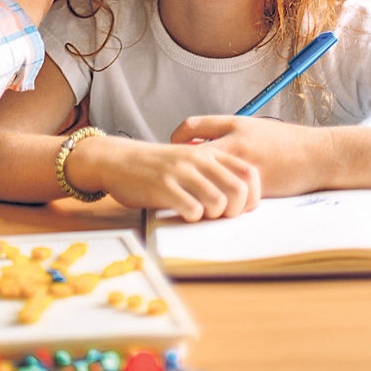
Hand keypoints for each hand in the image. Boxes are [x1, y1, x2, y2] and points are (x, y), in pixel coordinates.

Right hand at [71, 137, 260, 221]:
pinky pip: (192, 209)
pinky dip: (193, 217)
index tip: (240, 208)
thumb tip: (239, 199)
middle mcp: (198, 159)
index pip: (249, 173)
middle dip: (235, 210)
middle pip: (238, 190)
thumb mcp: (189, 160)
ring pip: (218, 201)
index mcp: (209, 153)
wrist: (118, 160)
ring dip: (214, 216)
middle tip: (220, 215)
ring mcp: (181, 172)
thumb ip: (212, 172)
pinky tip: (183, 213)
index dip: (252, 197)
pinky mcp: (163, 187)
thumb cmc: (156, 166)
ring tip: (201, 214)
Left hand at [171, 116, 330, 196]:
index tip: (174, 144)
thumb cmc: (286, 141)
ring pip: (206, 180)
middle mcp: (236, 143)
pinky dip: (214, 201)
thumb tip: (201, 142)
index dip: (177, 136)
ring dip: (194, 188)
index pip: (192, 125)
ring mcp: (243, 166)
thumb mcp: (253, 128)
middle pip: (192, 155)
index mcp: (234, 125)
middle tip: (171, 173)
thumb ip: (227, 132)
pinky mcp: (254, 188)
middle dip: (178, 165)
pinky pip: (226, 198)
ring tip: (184, 192)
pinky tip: (208, 204)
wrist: (319, 155)